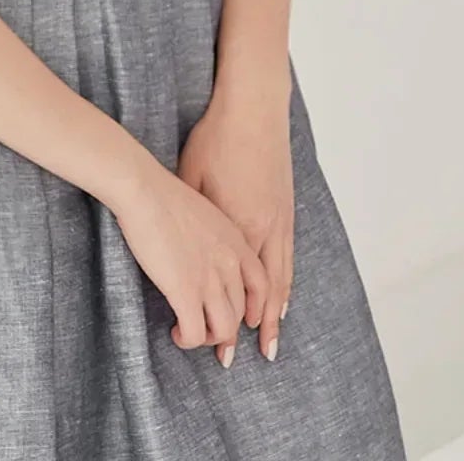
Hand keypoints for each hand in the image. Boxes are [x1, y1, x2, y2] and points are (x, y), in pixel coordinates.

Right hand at [109, 156, 269, 365]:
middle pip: (242, 312)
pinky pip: (194, 332)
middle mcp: (230, 262)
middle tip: (208, 336)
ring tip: (190, 332)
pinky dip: (187, 340)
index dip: (255, 309)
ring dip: (207, 338)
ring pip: (223, 329)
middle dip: (227, 331)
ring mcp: (209, 278)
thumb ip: (215, 237)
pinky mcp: (185, 290)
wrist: (144, 189)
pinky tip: (176, 332)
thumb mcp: (205, 212)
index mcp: (236, 241)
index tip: (246, 322)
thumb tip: (206, 256)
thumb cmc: (164, 195)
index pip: (262, 285)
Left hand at [176, 82, 294, 364]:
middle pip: (263, 291)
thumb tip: (176, 244)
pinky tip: (281, 297)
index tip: (218, 344)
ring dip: (275, 311)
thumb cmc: (216, 139)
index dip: (227, 317)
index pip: (234, 285)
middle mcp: (263, 228)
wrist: (254, 108)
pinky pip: (287, 256)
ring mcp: (278, 218)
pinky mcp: (285, 207)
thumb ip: (190, 217)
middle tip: (251, 357)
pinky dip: (285, 282)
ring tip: (270, 338)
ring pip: (280, 277)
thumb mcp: (192, 178)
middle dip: (256, 326)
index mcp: (237, 225)